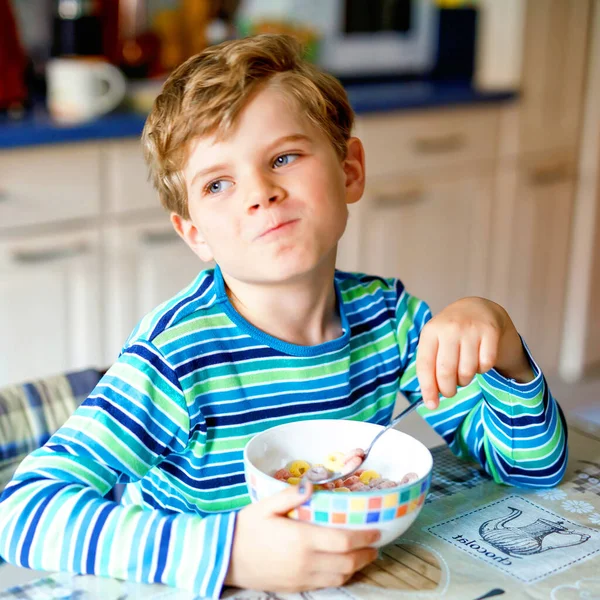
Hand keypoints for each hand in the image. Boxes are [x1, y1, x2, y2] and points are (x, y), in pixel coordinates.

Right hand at [225, 482, 379, 592]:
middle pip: (347, 563)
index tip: (376, 530)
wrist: (225, 557)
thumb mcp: (265, 506)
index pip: (343, 542)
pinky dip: (340, 576)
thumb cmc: (245, 528)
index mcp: (301, 539)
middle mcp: (305, 562)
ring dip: (356, 567)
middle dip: (366, 554)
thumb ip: (290, 495)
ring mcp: (301, 578)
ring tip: (363, 555)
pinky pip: (326, 584)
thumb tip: (311, 484)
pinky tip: (341, 566)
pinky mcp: (295, 587)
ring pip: (340, 577)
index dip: (364, 537)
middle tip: (375, 544)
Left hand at [416, 297, 533, 408]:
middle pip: (446, 372)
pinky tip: (477, 361)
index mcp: (431, 331)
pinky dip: (482, 369)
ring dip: (465, 380)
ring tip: (463, 372)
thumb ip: (430, 366)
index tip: (431, 405)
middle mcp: (450, 328)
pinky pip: (486, 364)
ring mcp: (471, 329)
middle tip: (449, 393)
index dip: (428, 388)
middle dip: (447, 390)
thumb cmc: (450, 332)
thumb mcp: (434, 341)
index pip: (425, 365)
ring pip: (467, 371)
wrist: (476, 308)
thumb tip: (431, 399)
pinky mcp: (490, 331)